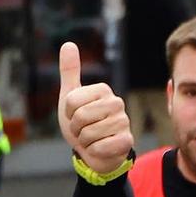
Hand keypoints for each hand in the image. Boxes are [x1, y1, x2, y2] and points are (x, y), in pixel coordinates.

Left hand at [57, 42, 133, 174]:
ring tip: (92, 140)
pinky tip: (101, 149)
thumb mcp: (71, 98)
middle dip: (76, 129)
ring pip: (89, 134)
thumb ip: (70, 72)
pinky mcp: (127, 141)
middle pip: (80, 117)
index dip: (68, 114)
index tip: (76, 117)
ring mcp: (124, 122)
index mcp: (103, 90)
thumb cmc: (82, 124)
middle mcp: (116, 102)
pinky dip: (94, 152)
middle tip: (84, 130)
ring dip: (85, 142)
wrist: (94, 153)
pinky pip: (100, 147)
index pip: (71, 102)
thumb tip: (68, 44)